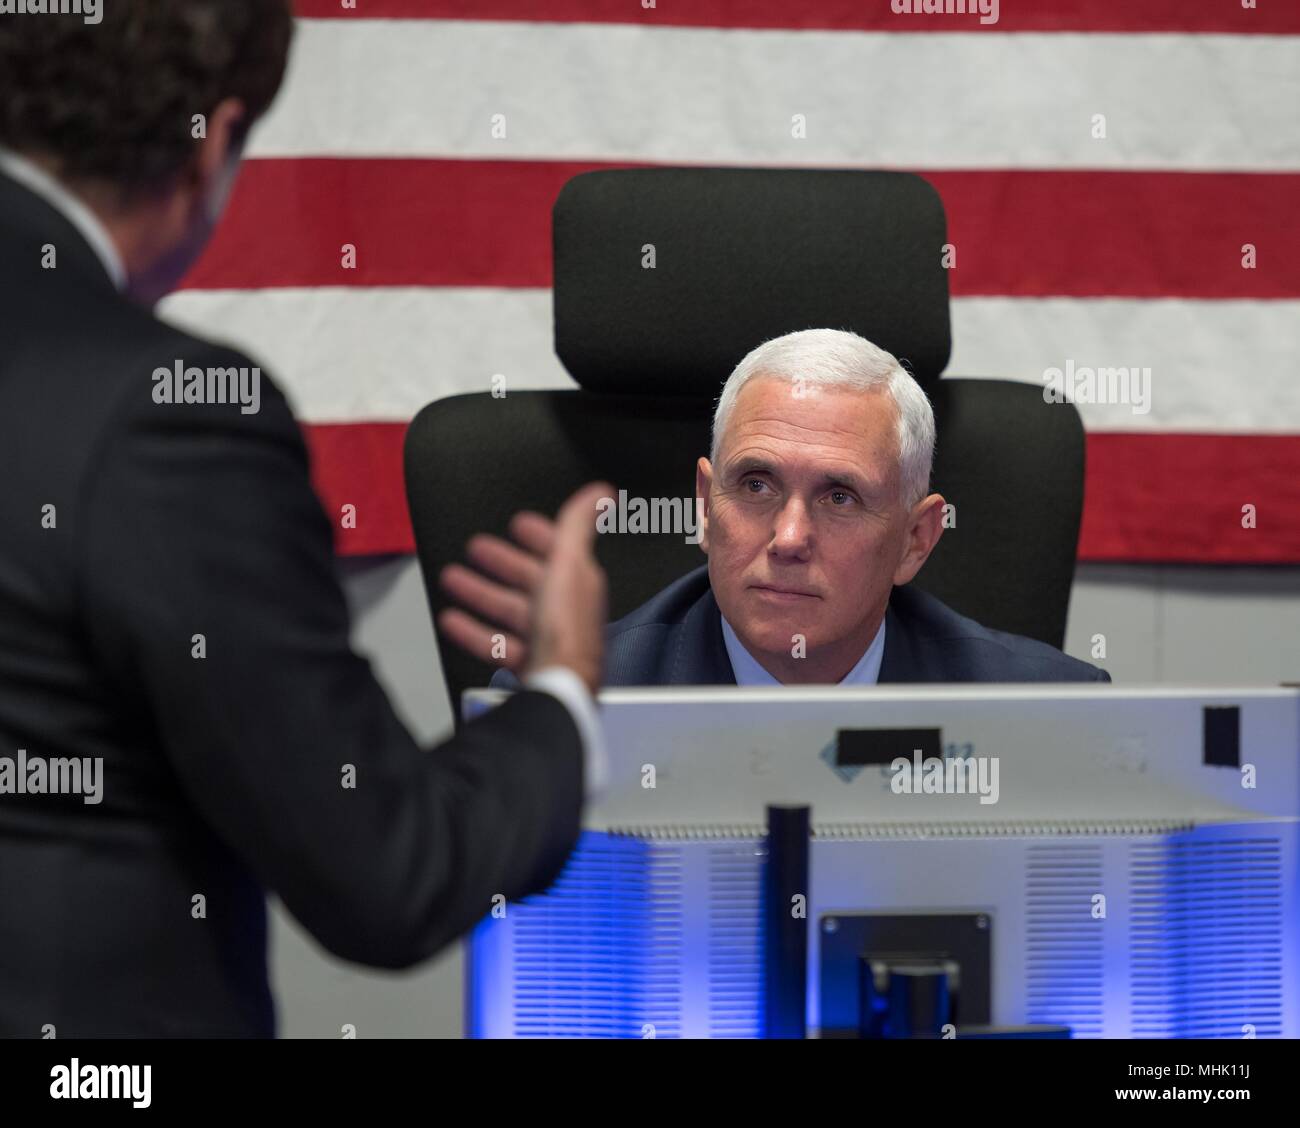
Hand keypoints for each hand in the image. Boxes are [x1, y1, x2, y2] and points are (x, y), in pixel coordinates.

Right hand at [438, 482, 609, 694]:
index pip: (559, 550)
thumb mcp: (569, 565)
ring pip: (509, 609)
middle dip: (502, 562)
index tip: (519, 523)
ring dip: (480, 592)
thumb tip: (601, 492)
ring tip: (454, 579)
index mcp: (578, 583)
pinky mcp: (529, 662)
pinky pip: (497, 642)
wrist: (557, 685)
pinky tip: (453, 621)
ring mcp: (546, 637)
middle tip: (477, 548)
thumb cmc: (566, 631)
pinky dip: (474, 630)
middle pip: (529, 579)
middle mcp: (564, 610)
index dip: (539, 535)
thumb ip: (578, 527)